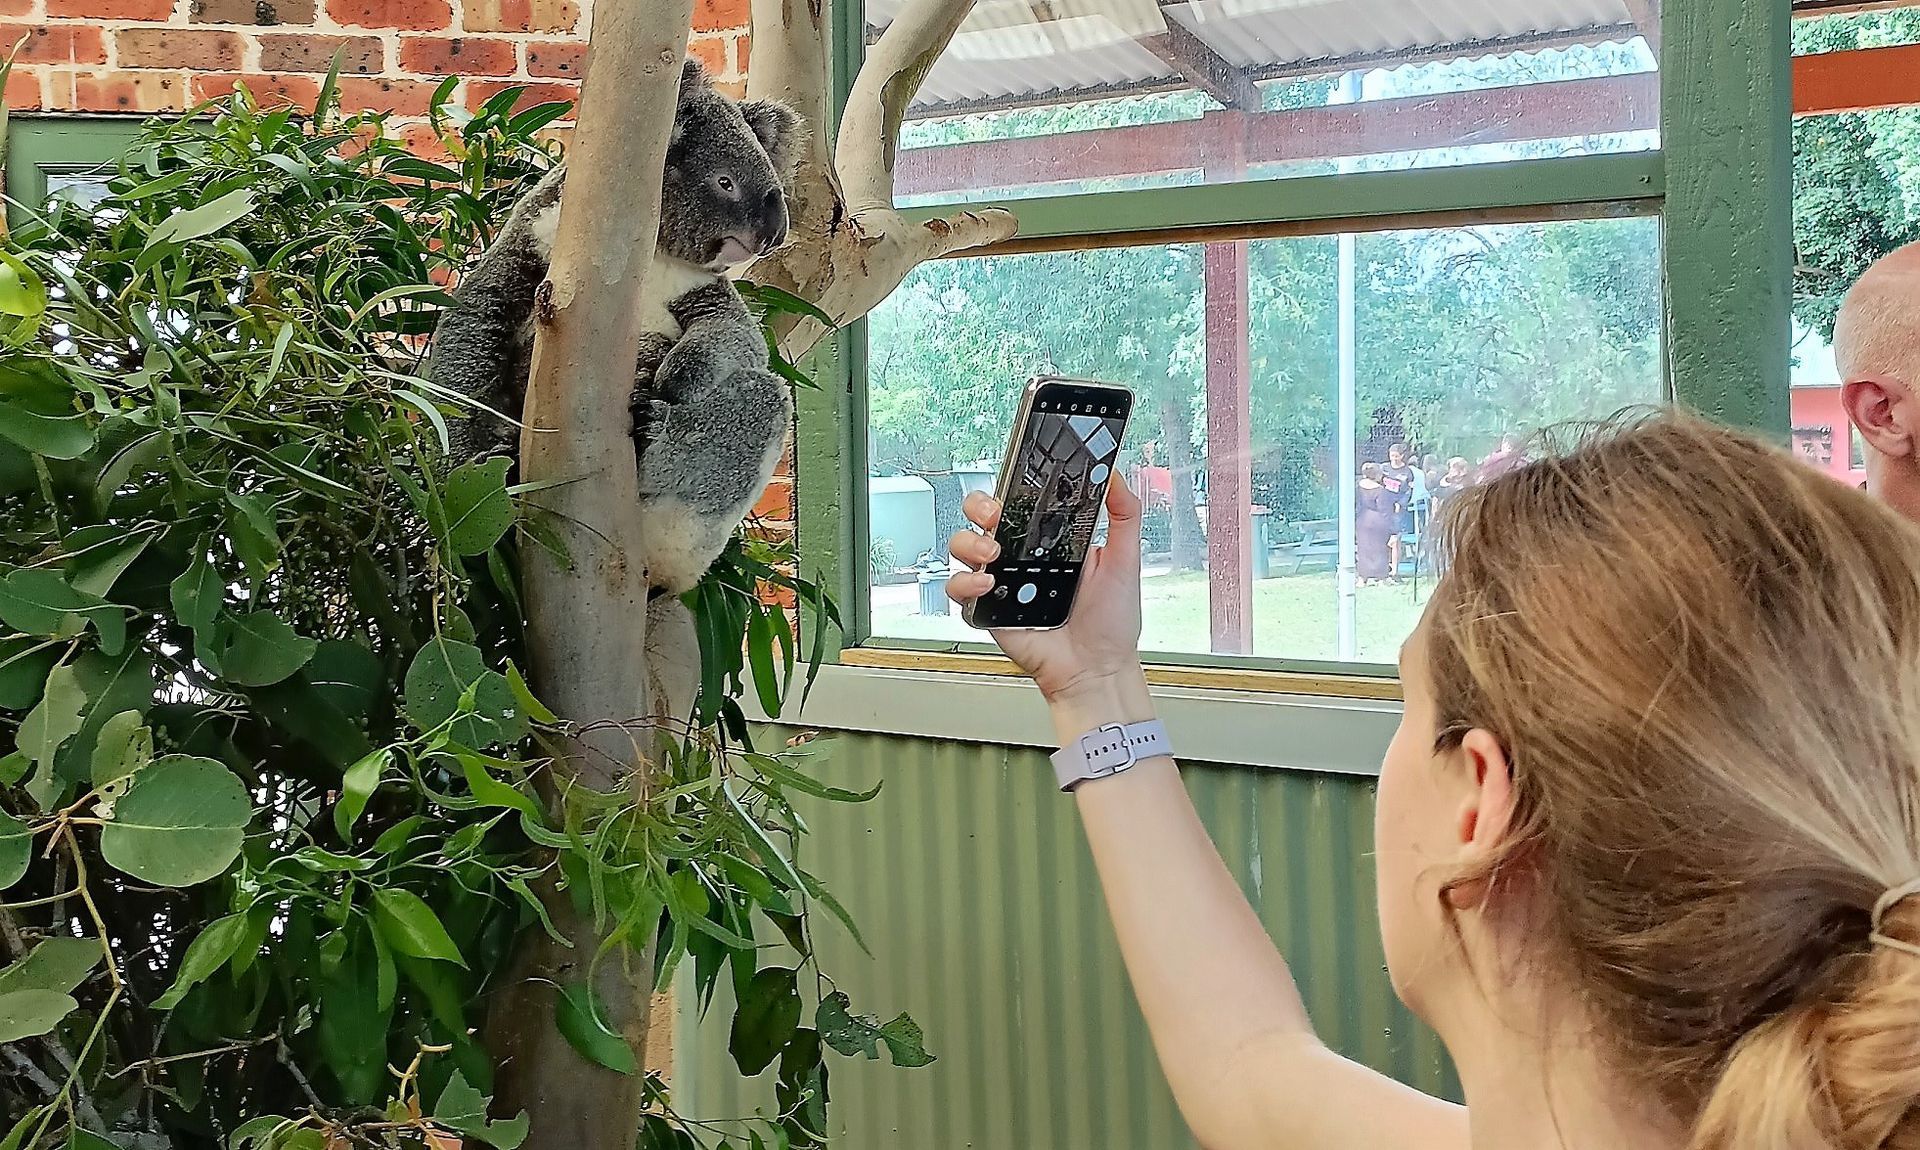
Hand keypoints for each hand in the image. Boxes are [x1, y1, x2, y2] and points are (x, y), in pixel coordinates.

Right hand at [946, 476, 1150, 715]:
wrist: (1098, 668)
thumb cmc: (1112, 622)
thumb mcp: (1126, 559)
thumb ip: (1124, 514)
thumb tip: (1117, 477)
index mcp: (1050, 539)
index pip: (1019, 500)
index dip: (1009, 488)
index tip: (1015, 484)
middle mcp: (1021, 556)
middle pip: (980, 516)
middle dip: (979, 506)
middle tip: (995, 516)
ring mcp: (1002, 582)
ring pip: (962, 546)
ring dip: (970, 542)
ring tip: (995, 555)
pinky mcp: (988, 609)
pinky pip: (959, 589)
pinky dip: (965, 583)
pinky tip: (989, 585)